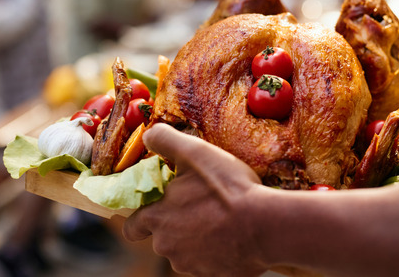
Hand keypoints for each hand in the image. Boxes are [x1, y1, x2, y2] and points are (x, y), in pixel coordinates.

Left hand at [122, 124, 267, 275]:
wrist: (266, 225)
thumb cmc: (227, 188)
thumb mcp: (194, 151)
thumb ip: (165, 140)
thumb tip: (149, 135)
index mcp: (157, 219)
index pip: (132, 227)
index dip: (140, 219)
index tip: (153, 211)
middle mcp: (167, 247)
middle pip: (162, 238)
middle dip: (176, 225)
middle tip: (200, 207)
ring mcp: (191, 265)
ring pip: (186, 251)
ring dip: (196, 238)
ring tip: (221, 219)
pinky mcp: (214, 275)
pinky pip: (209, 262)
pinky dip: (217, 251)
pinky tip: (233, 235)